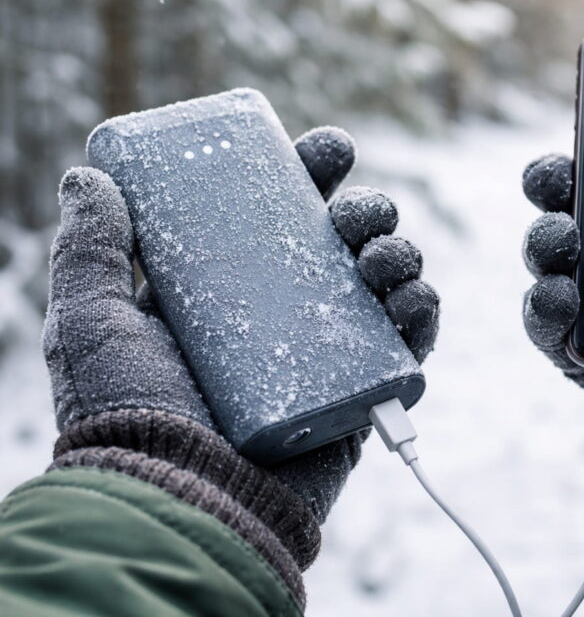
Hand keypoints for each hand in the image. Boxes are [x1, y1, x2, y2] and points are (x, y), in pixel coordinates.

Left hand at [43, 126, 439, 534]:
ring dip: (401, 254)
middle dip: (369, 211)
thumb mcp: (92, 323)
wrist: (178, 502)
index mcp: (234, 292)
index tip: (329, 151)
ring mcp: (329, 355)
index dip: (314, 178)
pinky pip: (411, 347)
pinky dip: (424, 315)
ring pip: (386, 285)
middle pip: (346, 245)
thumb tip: (88, 178)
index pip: (283, 219)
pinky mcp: (361, 394)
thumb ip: (89, 251)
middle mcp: (286, 317)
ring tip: (381, 259)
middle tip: (355, 214)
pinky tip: (411, 300)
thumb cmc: (128, 419)